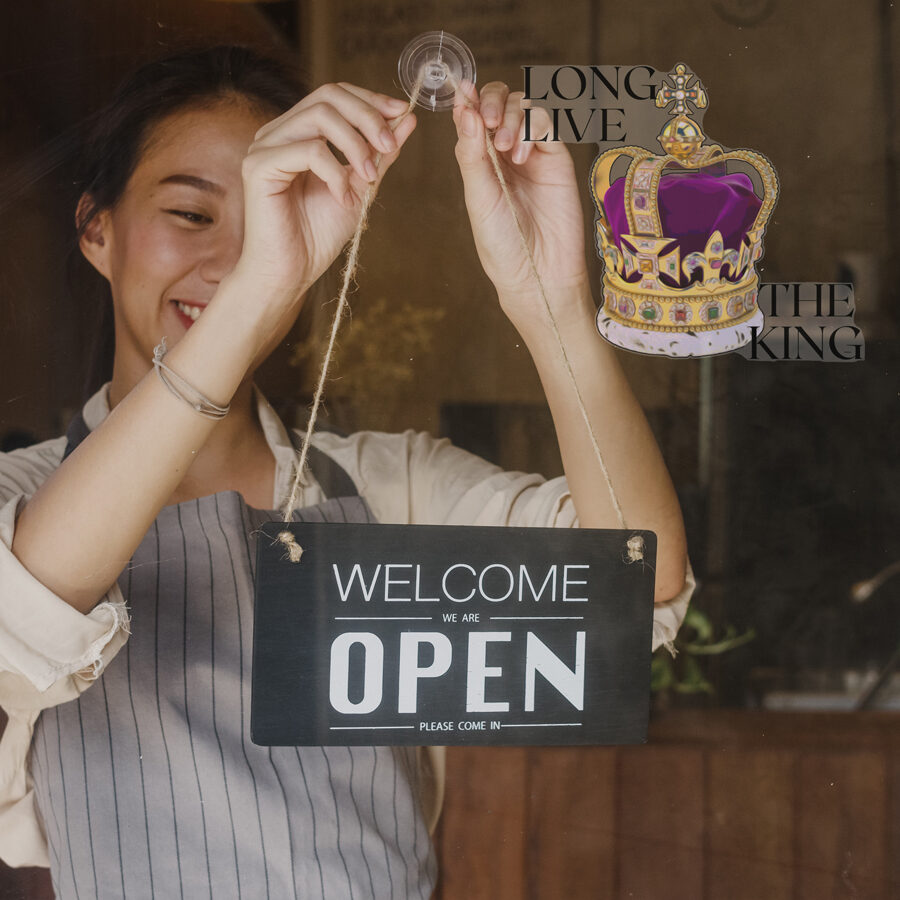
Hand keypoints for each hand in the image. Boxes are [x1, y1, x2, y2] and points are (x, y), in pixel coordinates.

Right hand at [234, 83, 416, 309]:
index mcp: (298, 133)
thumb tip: (407, 118)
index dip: (370, 100)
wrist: (291, 273)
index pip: (334, 94)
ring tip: (370, 176)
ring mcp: (265, 147)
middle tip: (390, 147)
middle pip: (328, 96)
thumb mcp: (360, 188)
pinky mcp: (258, 166)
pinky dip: (335, 172)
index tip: (401, 114)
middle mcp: (278, 133)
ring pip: (319, 116)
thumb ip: (379, 153)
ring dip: (356, 144)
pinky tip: (342, 197)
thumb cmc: (318, 236)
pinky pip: (308, 150)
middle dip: (368, 117)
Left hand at [452, 81, 589, 324]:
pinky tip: (522, 154)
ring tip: (505, 149)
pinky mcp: (557, 158)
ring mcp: (533, 152)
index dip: (468, 99)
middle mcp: (505, 152)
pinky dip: (533, 127)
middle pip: (500, 101)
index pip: (472, 115)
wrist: (538, 272)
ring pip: (525, 106)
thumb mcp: (478, 198)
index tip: (463, 92)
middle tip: (488, 122)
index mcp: (479, 160)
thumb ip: (471, 153)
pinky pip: (548, 122)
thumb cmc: (501, 243)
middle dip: (492, 101)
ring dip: (512, 116)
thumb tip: (462, 108)